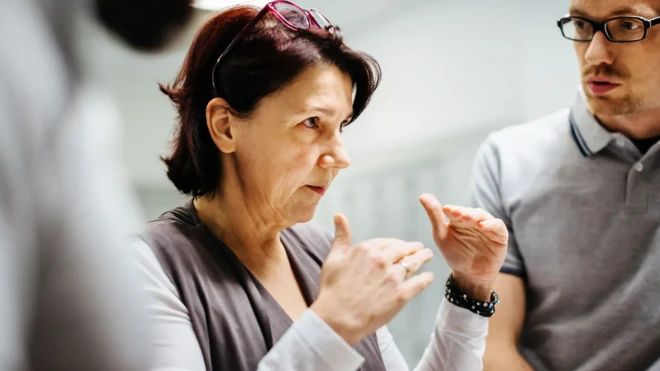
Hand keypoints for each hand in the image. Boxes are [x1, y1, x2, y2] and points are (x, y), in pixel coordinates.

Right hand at [311, 213, 434, 345]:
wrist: (337, 318)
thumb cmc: (332, 290)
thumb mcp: (333, 259)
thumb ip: (341, 237)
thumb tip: (339, 215)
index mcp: (367, 249)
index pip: (388, 242)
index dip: (395, 244)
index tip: (400, 245)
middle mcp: (382, 259)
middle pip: (404, 250)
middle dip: (413, 248)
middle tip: (420, 249)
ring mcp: (393, 277)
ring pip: (414, 262)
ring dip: (423, 258)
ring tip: (428, 256)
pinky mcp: (401, 294)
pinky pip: (419, 282)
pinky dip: (426, 278)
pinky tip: (428, 277)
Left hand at [419, 194, 507, 300]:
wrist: (469, 275)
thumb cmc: (455, 254)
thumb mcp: (441, 236)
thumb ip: (434, 216)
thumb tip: (422, 196)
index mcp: (459, 218)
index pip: (456, 210)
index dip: (452, 210)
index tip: (446, 210)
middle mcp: (474, 219)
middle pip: (470, 212)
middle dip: (464, 212)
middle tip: (457, 214)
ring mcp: (488, 226)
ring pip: (483, 216)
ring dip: (476, 216)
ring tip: (468, 218)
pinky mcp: (500, 235)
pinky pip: (498, 226)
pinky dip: (491, 224)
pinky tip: (482, 226)